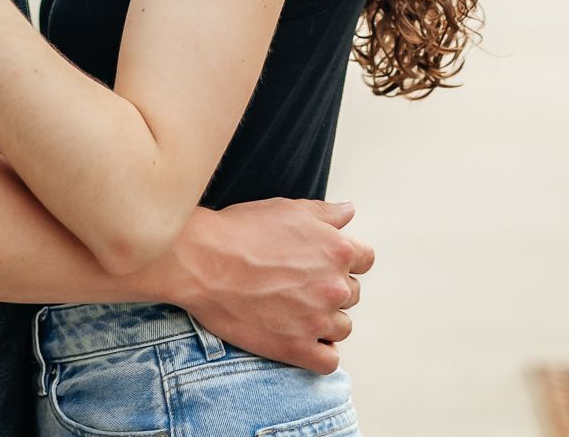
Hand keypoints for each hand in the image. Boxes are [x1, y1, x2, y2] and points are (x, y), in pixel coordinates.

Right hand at [144, 198, 372, 374]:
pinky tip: (299, 336)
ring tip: (293, 309)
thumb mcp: (289, 208)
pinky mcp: (298, 348)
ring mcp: (318, 320)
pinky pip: (329, 361)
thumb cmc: (242, 230)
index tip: (322, 261)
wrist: (203, 260)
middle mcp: (334, 286)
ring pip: (342, 327)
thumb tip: (350, 212)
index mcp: (337, 250)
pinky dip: (319, 352)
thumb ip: (327, 213)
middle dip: (330, 288)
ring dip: (324, 320)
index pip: (365, 260)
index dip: (344, 259)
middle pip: (352, 294)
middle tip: (297, 282)